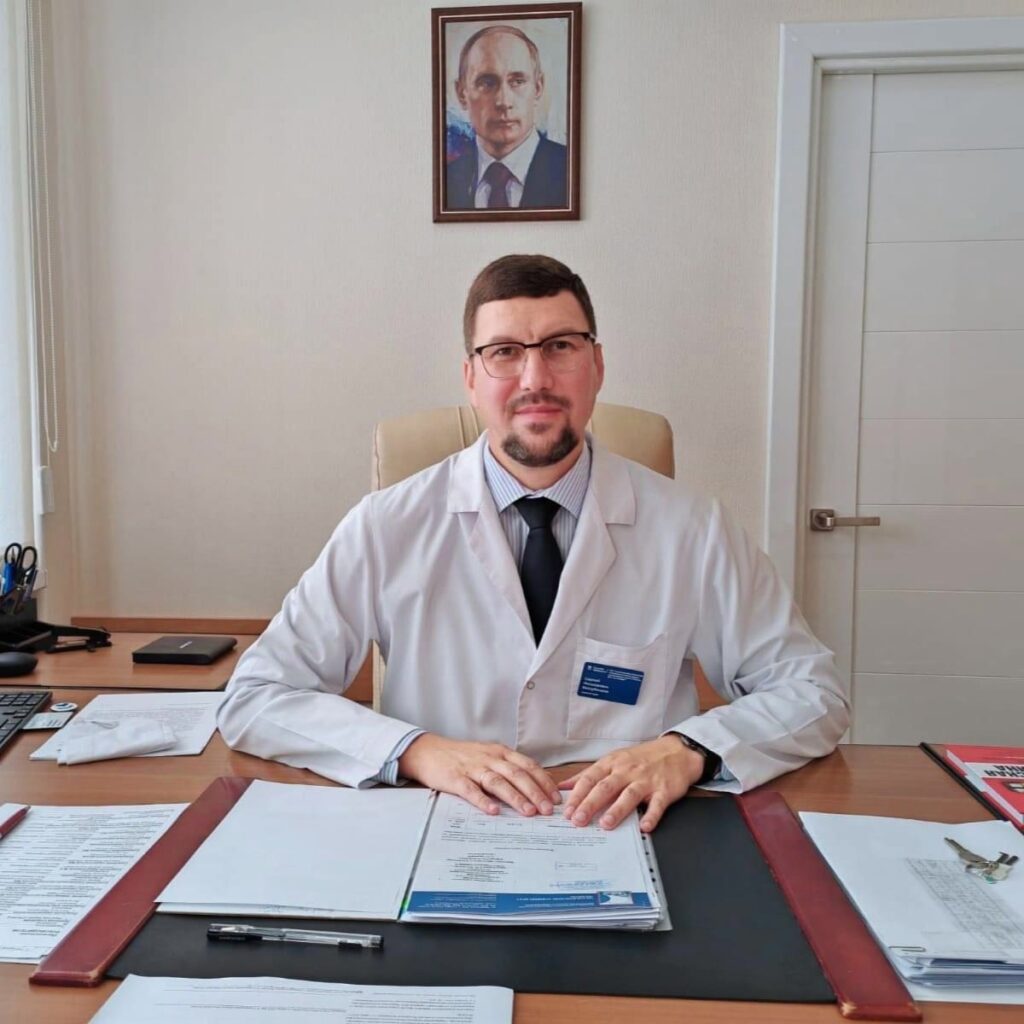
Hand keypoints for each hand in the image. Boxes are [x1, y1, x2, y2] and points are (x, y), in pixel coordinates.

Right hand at [398, 733, 560, 817]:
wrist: (428, 751)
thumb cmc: (462, 757)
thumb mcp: (488, 756)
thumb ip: (507, 769)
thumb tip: (534, 788)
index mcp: (500, 752)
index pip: (528, 765)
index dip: (543, 781)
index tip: (556, 797)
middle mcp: (489, 758)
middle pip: (517, 774)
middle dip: (535, 792)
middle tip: (548, 810)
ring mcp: (472, 768)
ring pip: (498, 782)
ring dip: (515, 798)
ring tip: (529, 812)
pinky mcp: (455, 778)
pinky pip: (471, 790)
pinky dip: (482, 801)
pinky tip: (493, 811)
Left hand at [558, 735, 704, 831]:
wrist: (676, 751)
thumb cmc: (641, 758)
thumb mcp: (613, 761)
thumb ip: (588, 774)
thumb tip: (563, 786)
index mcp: (612, 764)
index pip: (590, 778)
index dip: (577, 795)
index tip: (566, 811)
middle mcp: (627, 771)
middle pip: (605, 787)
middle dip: (590, 804)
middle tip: (578, 820)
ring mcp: (646, 780)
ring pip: (629, 795)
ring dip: (617, 810)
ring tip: (605, 824)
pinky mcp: (664, 790)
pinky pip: (657, 804)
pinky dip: (651, 816)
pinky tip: (644, 827)